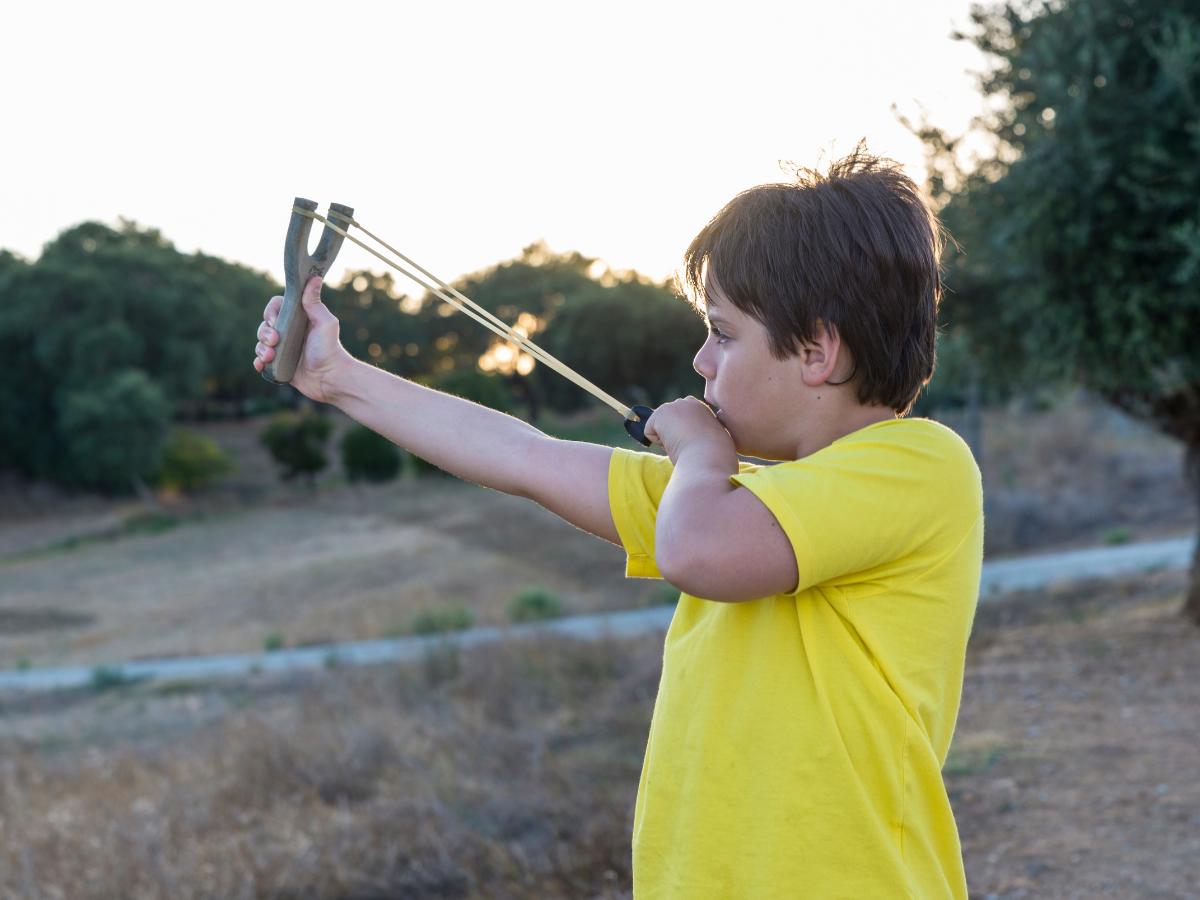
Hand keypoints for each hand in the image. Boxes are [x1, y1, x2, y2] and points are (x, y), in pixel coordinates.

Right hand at [253, 276, 353, 403]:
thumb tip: (315, 278)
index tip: (275, 321)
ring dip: (261, 348)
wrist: (331, 379)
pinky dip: (259, 362)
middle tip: (275, 340)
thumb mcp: (325, 323)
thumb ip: (315, 303)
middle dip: (264, 333)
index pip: (275, 308)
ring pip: (260, 344)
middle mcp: (288, 333)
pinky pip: (261, 361)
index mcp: (298, 319)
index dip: (271, 312)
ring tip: (271, 356)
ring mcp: (283, 349)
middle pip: (264, 326)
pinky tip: (263, 364)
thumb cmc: (331, 349)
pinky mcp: (279, 365)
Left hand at [643, 396, 730, 460]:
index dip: (684, 435)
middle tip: (689, 446)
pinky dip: (657, 443)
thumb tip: (687, 439)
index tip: (695, 444)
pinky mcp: (661, 412)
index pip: (682, 420)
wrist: (709, 456)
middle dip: (674, 434)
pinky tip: (674, 444)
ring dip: (667, 440)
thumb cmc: (713, 456)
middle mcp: (689, 402)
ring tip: (684, 445)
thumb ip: (700, 433)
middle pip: (669, 421)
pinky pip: (649, 432)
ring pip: (660, 427)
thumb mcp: (710, 439)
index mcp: (702, 409)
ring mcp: (674, 405)